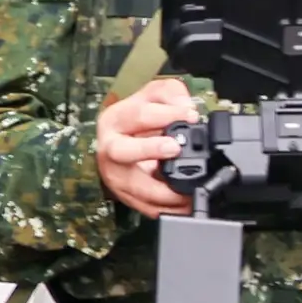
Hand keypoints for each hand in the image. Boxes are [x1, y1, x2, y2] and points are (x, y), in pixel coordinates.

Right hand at [94, 75, 201, 217]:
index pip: (138, 115)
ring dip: (163, 191)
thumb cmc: (138, 119)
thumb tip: (187, 107)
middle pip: (122, 151)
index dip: (166, 114)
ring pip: (134, 187)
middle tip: (175, 148)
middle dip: (149, 150)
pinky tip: (185, 204)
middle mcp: (110, 148)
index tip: (191, 115)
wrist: (121, 142)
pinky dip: (167, 208)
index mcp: (115, 120)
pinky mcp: (125, 196)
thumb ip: (171, 93)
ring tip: (188, 189)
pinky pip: (145, 207)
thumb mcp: (152, 95)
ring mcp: (116, 175)